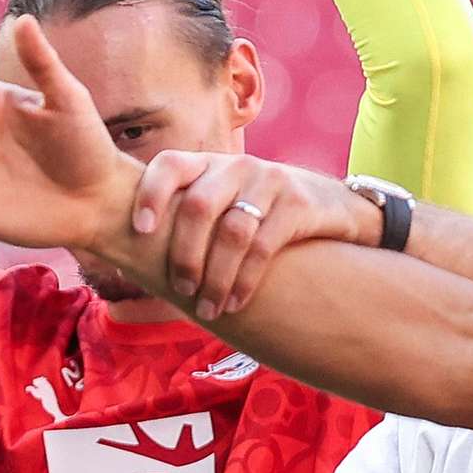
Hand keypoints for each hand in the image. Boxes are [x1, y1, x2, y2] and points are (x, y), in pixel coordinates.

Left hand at [128, 152, 375, 320]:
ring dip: (216, 278)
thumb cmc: (265, 215)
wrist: (337, 208)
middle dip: (184, 256)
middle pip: (197, 207)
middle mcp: (237, 166)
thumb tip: (135, 257)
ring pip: (231, 232)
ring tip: (210, 309)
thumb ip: (192, 218)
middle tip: (181, 291)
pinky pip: (263, 246)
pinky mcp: (298, 203)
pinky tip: (237, 302)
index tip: (140, 232)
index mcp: (210, 164)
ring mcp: (269, 181)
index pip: (169, 165)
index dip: (150, 195)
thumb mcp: (229, 202)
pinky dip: (245, 280)